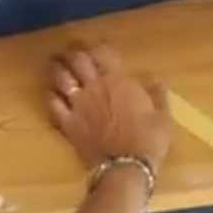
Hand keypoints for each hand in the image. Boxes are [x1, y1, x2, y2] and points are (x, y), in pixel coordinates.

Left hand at [47, 44, 172, 172]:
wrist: (126, 166)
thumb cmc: (148, 140)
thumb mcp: (162, 116)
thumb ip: (157, 95)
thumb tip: (157, 80)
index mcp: (117, 82)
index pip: (103, 56)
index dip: (97, 47)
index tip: (95, 45)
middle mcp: (94, 88)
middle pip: (78, 62)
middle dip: (72, 53)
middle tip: (70, 50)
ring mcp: (78, 105)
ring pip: (62, 79)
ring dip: (57, 68)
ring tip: (55, 63)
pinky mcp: (68, 123)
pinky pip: (54, 105)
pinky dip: (51, 96)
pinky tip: (50, 92)